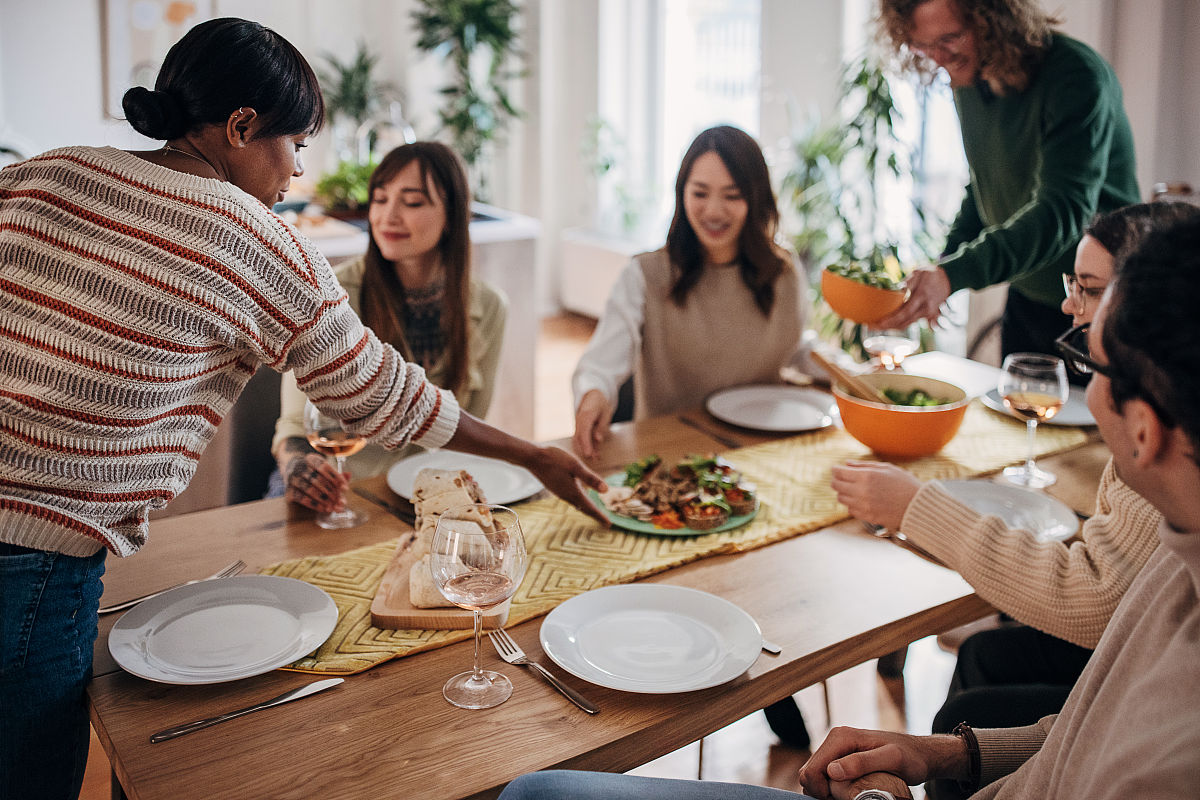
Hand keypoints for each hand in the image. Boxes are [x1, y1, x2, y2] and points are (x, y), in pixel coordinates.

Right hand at [284, 452, 347, 512]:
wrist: (292, 472)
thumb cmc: (313, 472)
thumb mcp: (324, 470)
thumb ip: (336, 475)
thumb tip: (348, 475)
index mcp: (311, 458)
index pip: (324, 467)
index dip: (336, 478)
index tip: (345, 488)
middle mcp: (300, 467)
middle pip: (318, 479)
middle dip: (331, 492)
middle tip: (340, 501)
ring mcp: (293, 478)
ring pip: (309, 489)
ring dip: (323, 499)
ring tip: (333, 506)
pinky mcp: (288, 490)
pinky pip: (301, 498)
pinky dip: (314, 504)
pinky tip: (323, 508)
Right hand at [524, 445, 609, 525]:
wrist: (532, 458)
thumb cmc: (555, 459)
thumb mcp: (576, 466)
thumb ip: (590, 478)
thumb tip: (607, 490)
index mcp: (574, 491)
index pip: (590, 508)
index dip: (600, 516)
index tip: (609, 525)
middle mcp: (567, 495)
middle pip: (584, 508)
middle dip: (595, 515)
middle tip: (605, 523)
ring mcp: (560, 492)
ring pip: (577, 504)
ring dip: (587, 509)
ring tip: (595, 512)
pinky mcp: (556, 488)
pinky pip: (571, 499)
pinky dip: (579, 502)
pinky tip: (581, 497)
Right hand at [572, 389, 612, 459]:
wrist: (592, 396)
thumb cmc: (601, 404)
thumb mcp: (605, 413)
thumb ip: (601, 426)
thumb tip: (598, 440)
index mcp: (586, 415)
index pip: (584, 432)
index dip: (585, 444)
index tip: (588, 454)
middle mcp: (579, 421)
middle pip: (579, 438)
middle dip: (585, 450)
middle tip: (593, 460)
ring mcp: (578, 425)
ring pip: (579, 440)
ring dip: (587, 450)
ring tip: (596, 459)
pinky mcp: (580, 429)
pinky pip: (582, 439)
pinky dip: (588, 446)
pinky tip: (595, 455)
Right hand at [798, 726, 965, 799]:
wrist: (919, 753)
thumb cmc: (910, 756)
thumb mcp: (891, 759)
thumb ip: (862, 762)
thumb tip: (833, 770)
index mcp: (841, 737)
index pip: (813, 768)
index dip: (820, 790)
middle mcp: (835, 739)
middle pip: (810, 772)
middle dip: (821, 791)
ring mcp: (837, 748)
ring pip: (815, 775)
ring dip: (825, 791)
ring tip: (847, 797)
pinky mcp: (840, 757)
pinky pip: (824, 776)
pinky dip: (830, 788)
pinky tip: (846, 793)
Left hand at [830, 461, 921, 530]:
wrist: (918, 505)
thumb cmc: (904, 483)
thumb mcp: (886, 468)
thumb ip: (863, 465)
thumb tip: (846, 464)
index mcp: (866, 476)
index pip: (838, 472)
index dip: (835, 469)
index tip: (837, 469)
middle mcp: (861, 491)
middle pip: (836, 485)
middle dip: (837, 480)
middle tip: (843, 478)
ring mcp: (863, 506)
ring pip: (841, 498)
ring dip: (844, 492)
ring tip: (854, 489)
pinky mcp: (867, 517)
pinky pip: (850, 510)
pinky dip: (852, 504)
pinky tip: (862, 500)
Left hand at [877, 266, 950, 329]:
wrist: (949, 277)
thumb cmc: (930, 273)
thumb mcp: (918, 273)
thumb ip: (908, 283)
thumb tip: (898, 290)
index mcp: (921, 297)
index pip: (903, 313)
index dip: (889, 321)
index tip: (876, 323)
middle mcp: (925, 308)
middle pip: (904, 322)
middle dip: (887, 326)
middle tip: (872, 326)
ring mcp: (929, 314)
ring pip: (908, 324)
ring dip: (894, 327)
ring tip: (879, 326)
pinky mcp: (931, 315)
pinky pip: (916, 323)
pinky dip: (904, 325)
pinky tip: (892, 327)